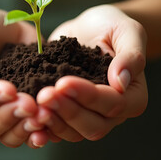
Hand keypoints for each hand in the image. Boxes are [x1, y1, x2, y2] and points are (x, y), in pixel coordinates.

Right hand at [0, 6, 47, 147]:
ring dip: (25, 128)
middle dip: (8, 117)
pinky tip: (52, 126)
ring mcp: (5, 115)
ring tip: (44, 114)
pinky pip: (31, 134)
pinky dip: (41, 134)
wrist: (8, 28)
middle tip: (29, 103)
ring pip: (9, 137)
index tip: (8, 88)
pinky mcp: (27, 115)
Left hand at [36, 4, 147, 141]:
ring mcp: (89, 116)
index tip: (64, 82)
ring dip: (53, 121)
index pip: (113, 104)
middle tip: (44, 94)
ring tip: (34, 104)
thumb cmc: (112, 26)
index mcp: (133, 97)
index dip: (88, 96)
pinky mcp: (68, 113)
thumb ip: (131, 55)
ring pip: (73, 133)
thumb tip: (121, 82)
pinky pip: (57, 129)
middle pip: (93, 126)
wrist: (89, 27)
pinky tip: (27, 116)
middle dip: (67, 112)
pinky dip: (43, 127)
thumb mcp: (128, 30)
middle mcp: (113, 114)